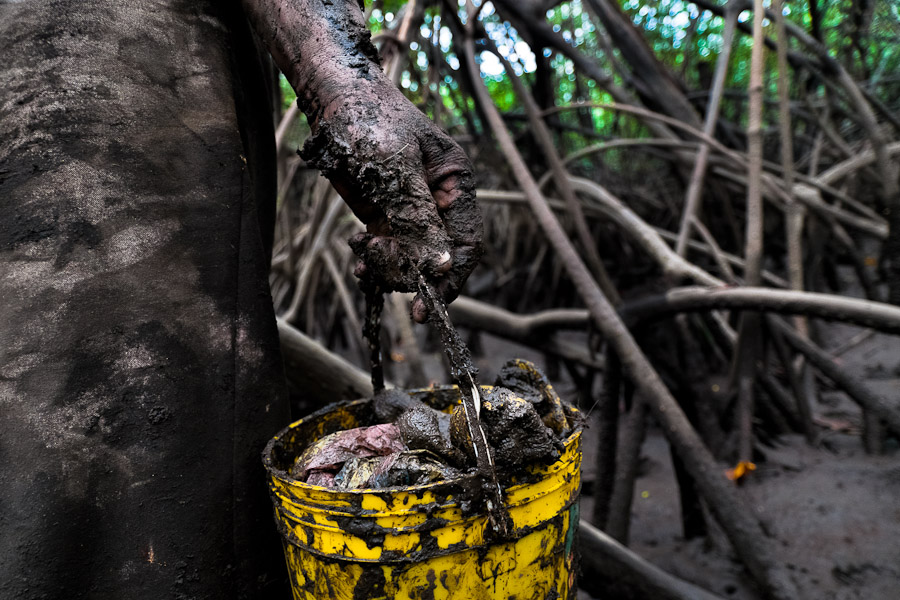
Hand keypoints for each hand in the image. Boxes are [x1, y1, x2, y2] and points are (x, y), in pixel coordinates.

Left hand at [301, 82, 482, 321]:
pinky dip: (374, 265)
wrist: (331, 99)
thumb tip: (439, 266)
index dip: (450, 276)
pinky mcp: (384, 218)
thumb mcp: (394, 168)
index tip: (428, 305)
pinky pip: (388, 255)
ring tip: (363, 255)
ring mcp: (411, 213)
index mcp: (456, 184)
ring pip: (411, 261)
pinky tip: (360, 262)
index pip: (466, 241)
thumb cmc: (369, 120)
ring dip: (388, 269)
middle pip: (437, 258)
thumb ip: (416, 217)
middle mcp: (439, 202)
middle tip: (379, 268)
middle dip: (411, 271)